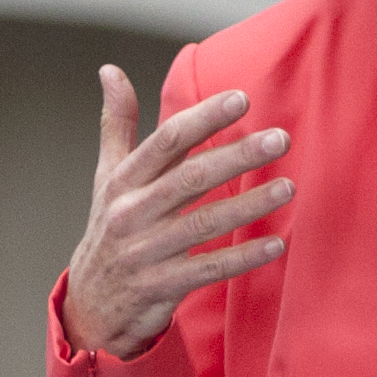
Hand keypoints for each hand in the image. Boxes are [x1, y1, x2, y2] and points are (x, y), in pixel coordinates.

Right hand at [63, 73, 290, 358]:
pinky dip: (242, 258)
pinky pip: (208, 269)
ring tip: (287, 187)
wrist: (89, 307)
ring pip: (203, 223)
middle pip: (189, 178)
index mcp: (123, 181)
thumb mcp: (107, 177)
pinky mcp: (161, 287)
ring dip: (248, 205)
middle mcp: (131, 214)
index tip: (242, 99)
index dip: (204, 118)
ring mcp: (145, 252)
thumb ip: (117, 123)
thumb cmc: (108, 231)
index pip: (166, 141)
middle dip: (236, 156)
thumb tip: (110, 70)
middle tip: (279, 139)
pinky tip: (275, 244)